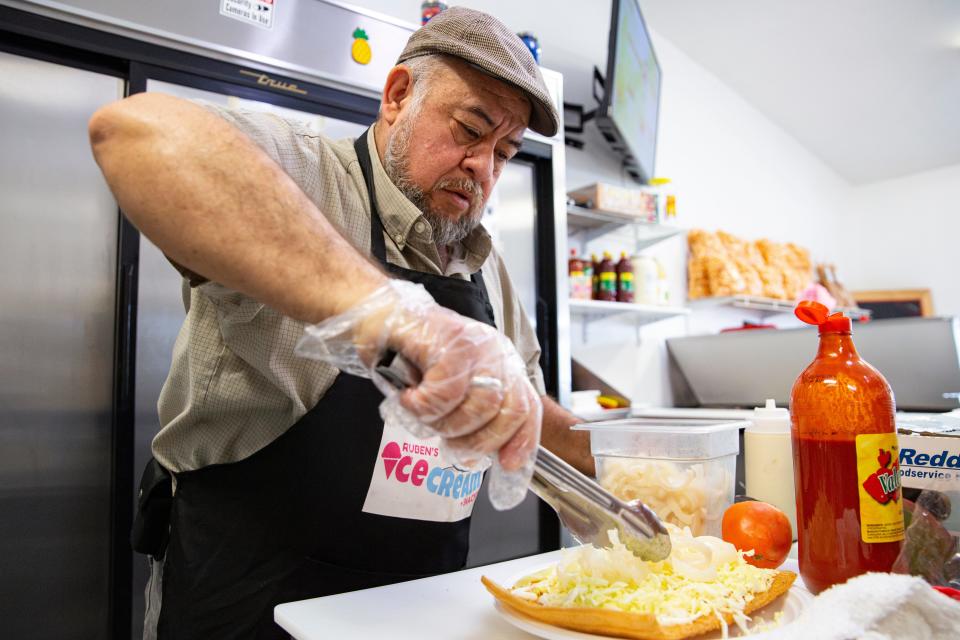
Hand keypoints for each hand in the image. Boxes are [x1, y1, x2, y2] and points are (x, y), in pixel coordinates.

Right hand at [388, 305, 541, 470]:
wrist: (379, 316)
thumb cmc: (411, 356)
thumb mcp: (450, 389)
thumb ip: (471, 415)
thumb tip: (479, 456)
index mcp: (502, 364)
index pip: (527, 406)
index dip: (521, 440)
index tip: (506, 464)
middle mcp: (496, 351)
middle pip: (508, 411)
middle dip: (475, 439)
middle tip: (448, 440)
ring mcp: (476, 343)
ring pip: (479, 405)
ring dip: (445, 422)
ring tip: (423, 412)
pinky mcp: (451, 340)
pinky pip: (446, 393)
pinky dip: (423, 405)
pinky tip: (409, 396)